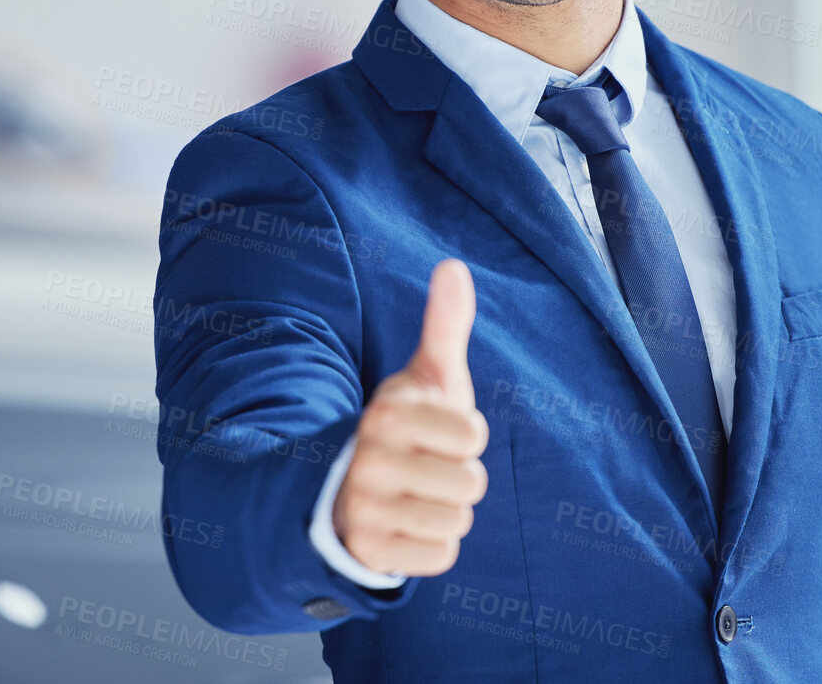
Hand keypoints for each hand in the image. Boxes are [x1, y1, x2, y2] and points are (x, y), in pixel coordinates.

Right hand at [334, 258, 488, 577]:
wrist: (349, 483)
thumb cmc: (407, 425)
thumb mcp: (425, 375)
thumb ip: (444, 324)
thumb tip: (454, 266)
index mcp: (387, 412)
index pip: (472, 433)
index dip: (464, 434)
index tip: (436, 431)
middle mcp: (369, 459)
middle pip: (470, 483)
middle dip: (458, 476)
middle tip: (427, 467)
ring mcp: (365, 508)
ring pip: (457, 520)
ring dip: (447, 511)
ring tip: (417, 495)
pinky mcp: (370, 551)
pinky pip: (441, 556)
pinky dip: (433, 545)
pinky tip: (408, 525)